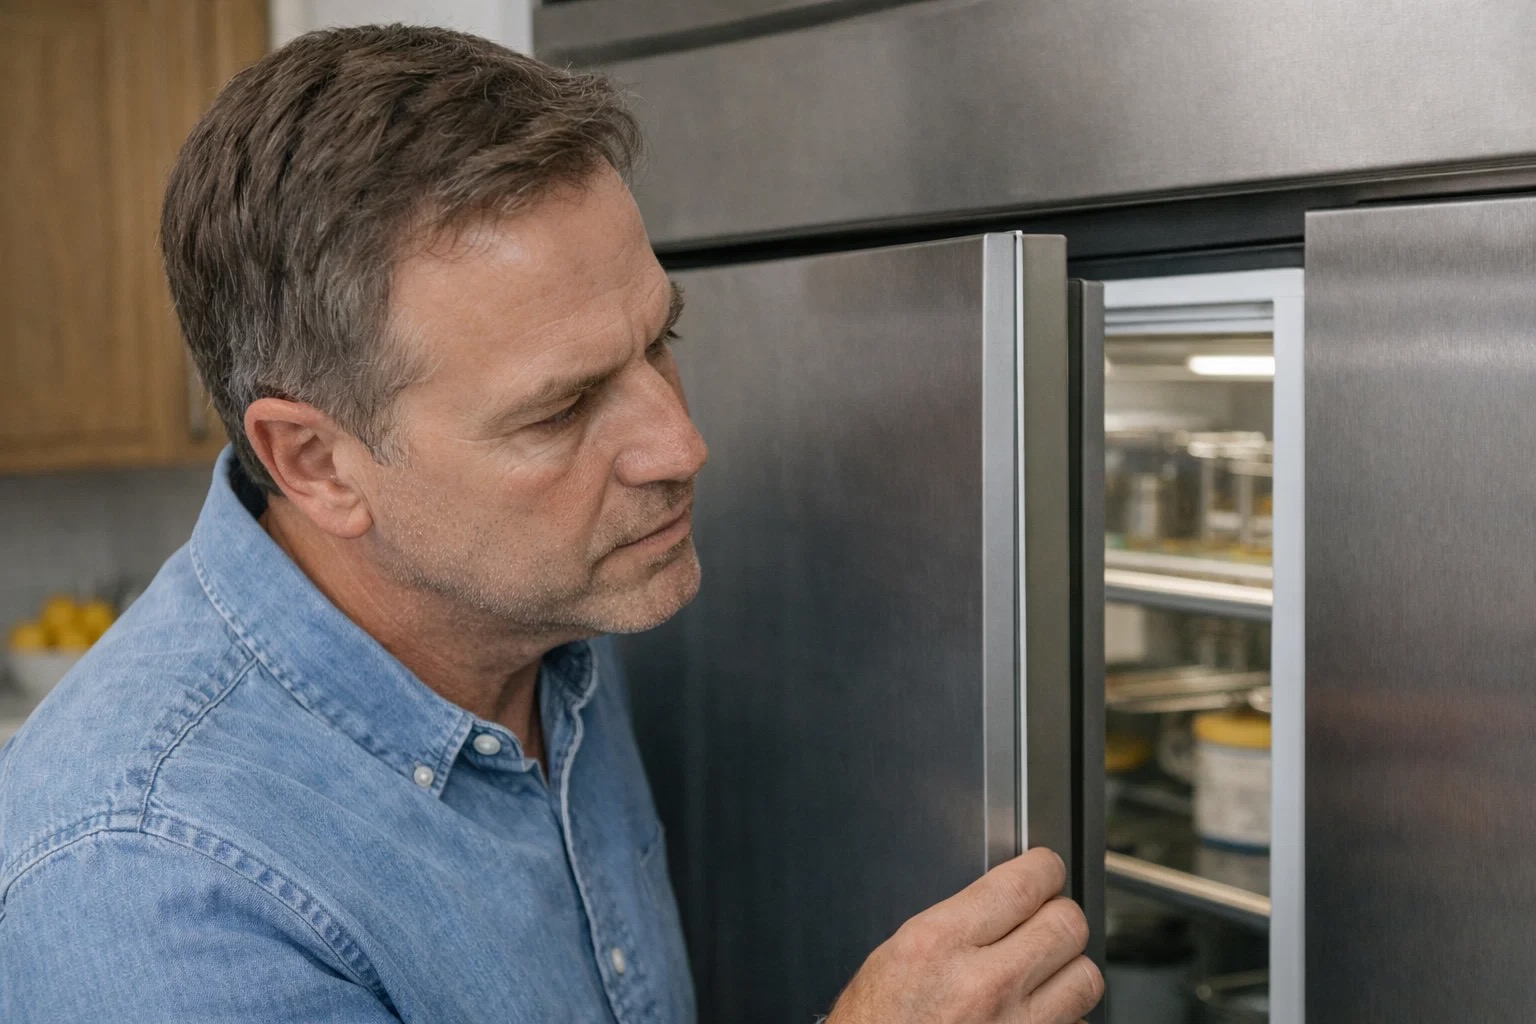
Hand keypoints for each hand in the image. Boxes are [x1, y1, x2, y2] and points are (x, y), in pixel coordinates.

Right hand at [825, 848, 1101, 1023]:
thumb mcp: (895, 955)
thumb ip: (954, 922)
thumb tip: (1005, 900)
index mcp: (940, 945)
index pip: (1022, 885)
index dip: (1044, 868)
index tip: (1045, 870)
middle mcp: (983, 987)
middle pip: (1067, 925)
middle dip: (1060, 915)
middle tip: (1046, 918)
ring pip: (1086, 978)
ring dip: (1070, 968)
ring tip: (1047, 968)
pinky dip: (1065, 1018)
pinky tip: (1036, 1013)